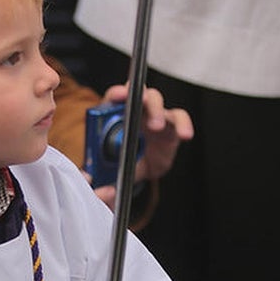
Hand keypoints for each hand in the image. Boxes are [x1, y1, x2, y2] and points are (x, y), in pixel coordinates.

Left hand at [91, 84, 192, 206]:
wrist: (133, 172)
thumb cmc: (115, 163)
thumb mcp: (105, 172)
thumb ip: (98, 178)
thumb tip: (95, 186)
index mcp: (113, 116)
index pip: (113, 98)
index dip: (117, 94)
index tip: (119, 96)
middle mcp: (133, 111)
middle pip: (137, 94)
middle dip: (139, 97)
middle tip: (139, 105)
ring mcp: (152, 115)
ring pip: (158, 102)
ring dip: (158, 111)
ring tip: (157, 127)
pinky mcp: (170, 126)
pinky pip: (180, 118)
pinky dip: (184, 124)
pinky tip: (185, 135)